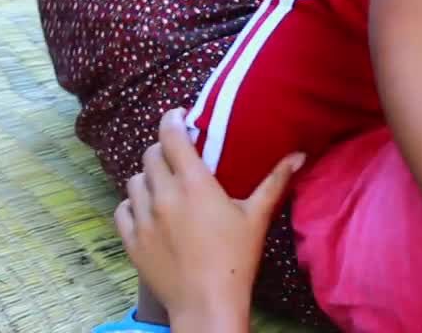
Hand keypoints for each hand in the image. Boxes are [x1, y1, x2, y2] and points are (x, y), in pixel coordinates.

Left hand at [115, 108, 304, 328]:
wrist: (207, 304)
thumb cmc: (236, 260)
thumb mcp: (257, 217)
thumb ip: (275, 182)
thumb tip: (299, 156)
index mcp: (194, 184)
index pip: (171, 137)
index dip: (172, 120)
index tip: (178, 116)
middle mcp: (164, 196)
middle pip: (150, 156)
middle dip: (162, 150)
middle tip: (177, 155)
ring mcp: (144, 219)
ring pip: (134, 182)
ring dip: (147, 177)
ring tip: (163, 185)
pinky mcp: (132, 241)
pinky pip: (122, 210)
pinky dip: (132, 205)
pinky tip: (146, 210)